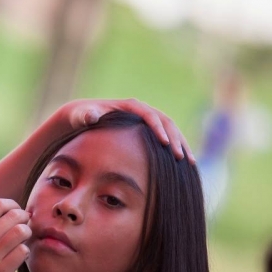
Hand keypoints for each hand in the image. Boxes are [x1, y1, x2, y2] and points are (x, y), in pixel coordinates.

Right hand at [0, 199, 30, 271]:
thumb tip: (15, 210)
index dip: (13, 205)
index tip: (17, 213)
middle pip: (13, 215)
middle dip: (24, 219)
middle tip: (24, 228)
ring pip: (21, 231)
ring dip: (27, 234)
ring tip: (22, 242)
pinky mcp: (2, 270)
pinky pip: (24, 250)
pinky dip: (25, 252)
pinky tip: (19, 257)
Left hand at [59, 98, 194, 163]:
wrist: (83, 117)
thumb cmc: (81, 117)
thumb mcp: (81, 116)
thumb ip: (86, 115)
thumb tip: (92, 115)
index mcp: (130, 106)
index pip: (150, 116)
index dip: (158, 129)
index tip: (165, 144)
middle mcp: (142, 111)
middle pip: (166, 122)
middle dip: (175, 140)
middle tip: (182, 158)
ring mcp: (146, 120)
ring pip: (171, 130)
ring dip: (181, 145)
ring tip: (189, 163)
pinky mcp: (147, 130)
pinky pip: (166, 138)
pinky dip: (175, 149)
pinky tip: (182, 165)